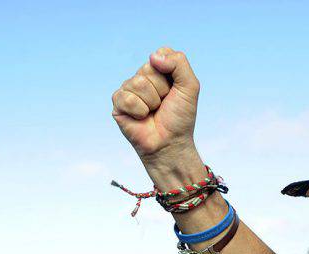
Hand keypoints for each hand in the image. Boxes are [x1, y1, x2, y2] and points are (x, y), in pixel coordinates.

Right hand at [111, 47, 200, 171]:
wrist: (170, 143)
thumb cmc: (180, 118)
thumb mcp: (190, 87)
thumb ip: (179, 63)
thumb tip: (153, 56)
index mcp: (159, 71)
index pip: (160, 55)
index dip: (171, 73)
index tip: (175, 91)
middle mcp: (142, 78)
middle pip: (149, 68)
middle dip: (162, 89)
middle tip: (164, 104)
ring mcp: (129, 89)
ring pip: (138, 83)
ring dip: (152, 102)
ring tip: (153, 112)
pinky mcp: (118, 103)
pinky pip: (127, 97)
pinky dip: (139, 110)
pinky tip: (141, 118)